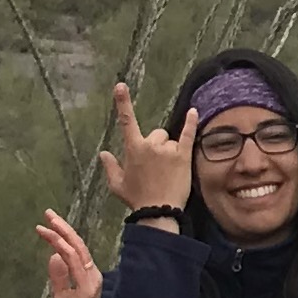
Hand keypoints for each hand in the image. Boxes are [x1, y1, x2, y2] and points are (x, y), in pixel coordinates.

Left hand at [38, 211, 102, 297]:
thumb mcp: (61, 296)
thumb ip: (59, 277)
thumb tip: (54, 257)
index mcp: (86, 276)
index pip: (74, 250)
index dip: (62, 235)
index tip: (47, 223)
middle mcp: (92, 275)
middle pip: (78, 245)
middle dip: (63, 227)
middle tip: (48, 213)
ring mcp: (92, 281)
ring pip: (77, 251)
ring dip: (62, 236)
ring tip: (47, 224)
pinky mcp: (88, 290)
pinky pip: (77, 265)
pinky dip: (66, 252)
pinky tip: (55, 244)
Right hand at [98, 81, 197, 215]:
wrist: (158, 212)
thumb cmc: (136, 199)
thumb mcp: (117, 185)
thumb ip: (110, 167)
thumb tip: (103, 154)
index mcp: (133, 149)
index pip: (126, 121)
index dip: (123, 102)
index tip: (120, 86)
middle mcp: (150, 145)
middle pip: (155, 134)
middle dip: (155, 145)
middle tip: (156, 166)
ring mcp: (168, 149)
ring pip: (169, 140)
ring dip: (168, 150)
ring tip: (167, 171)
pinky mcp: (183, 155)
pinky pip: (188, 133)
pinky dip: (191, 122)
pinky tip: (194, 111)